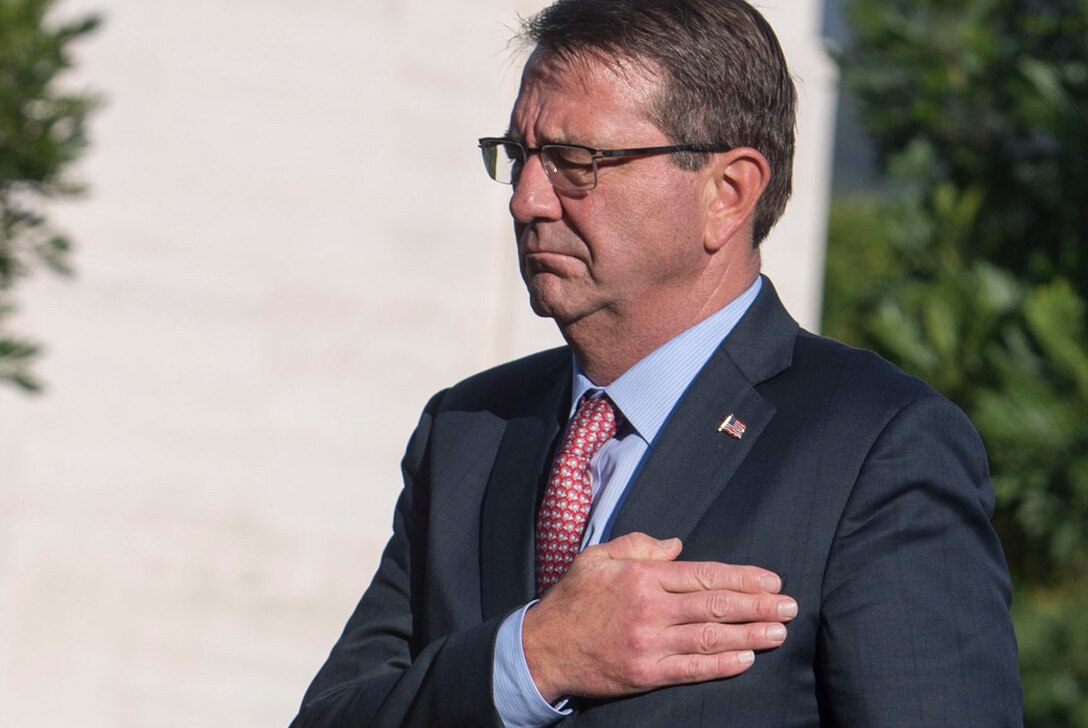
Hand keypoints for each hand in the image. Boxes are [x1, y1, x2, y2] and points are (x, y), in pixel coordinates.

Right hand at [522, 532, 795, 702]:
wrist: (542, 647)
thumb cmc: (573, 599)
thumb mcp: (598, 557)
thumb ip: (638, 545)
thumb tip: (678, 545)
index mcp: (642, 576)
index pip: (704, 574)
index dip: (742, 578)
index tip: (771, 581)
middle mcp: (650, 608)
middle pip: (715, 605)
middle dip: (758, 605)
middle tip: (790, 606)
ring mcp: (648, 642)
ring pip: (710, 637)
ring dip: (750, 634)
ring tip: (779, 631)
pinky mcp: (645, 673)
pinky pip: (691, 669)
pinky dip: (721, 665)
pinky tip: (746, 660)